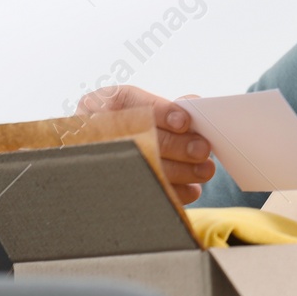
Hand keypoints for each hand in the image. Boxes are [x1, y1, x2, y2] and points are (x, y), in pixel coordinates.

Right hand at [73, 85, 215, 203]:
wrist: (97, 153)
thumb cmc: (128, 125)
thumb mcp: (138, 107)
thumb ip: (165, 106)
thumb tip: (193, 102)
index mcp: (100, 103)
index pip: (128, 102)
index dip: (159, 112)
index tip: (184, 122)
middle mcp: (91, 130)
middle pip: (138, 138)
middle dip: (176, 146)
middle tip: (202, 150)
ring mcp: (96, 161)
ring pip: (142, 168)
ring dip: (179, 172)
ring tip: (205, 170)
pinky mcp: (108, 190)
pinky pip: (143, 193)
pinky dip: (172, 193)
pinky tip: (192, 189)